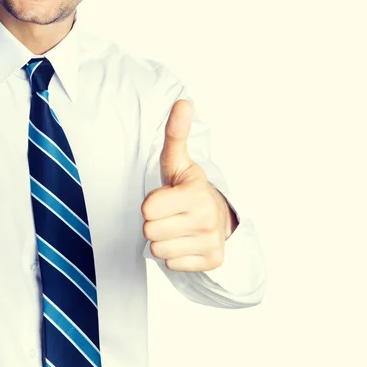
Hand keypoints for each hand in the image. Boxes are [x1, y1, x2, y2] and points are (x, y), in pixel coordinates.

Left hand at [141, 100, 235, 271]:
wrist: (217, 216)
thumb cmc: (187, 187)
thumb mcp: (178, 162)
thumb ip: (175, 134)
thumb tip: (183, 101)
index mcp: (196, 192)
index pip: (148, 209)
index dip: (151, 203)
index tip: (165, 197)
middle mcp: (206, 218)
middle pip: (150, 231)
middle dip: (155, 222)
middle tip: (171, 213)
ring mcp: (211, 242)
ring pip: (158, 251)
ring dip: (163, 240)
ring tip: (177, 227)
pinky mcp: (212, 262)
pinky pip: (171, 265)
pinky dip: (175, 255)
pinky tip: (186, 241)